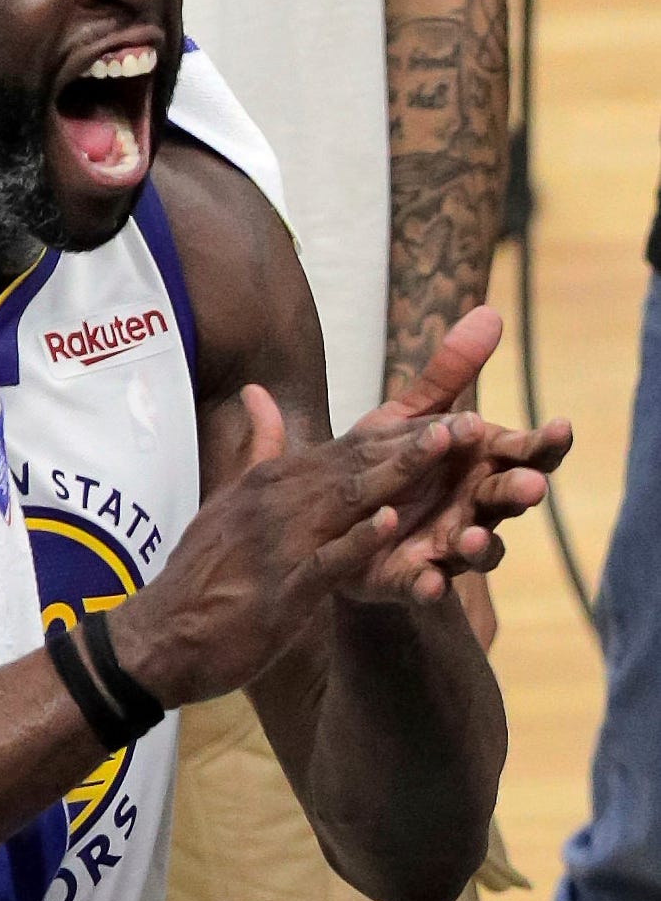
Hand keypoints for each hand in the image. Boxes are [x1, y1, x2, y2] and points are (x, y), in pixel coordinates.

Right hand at [111, 386, 466, 707]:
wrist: (161, 634)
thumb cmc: (202, 570)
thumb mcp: (228, 500)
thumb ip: (256, 448)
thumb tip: (256, 392)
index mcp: (269, 481)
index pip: (344, 447)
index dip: (399, 430)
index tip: (451, 411)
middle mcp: (276, 502)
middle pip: (355, 464)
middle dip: (413, 441)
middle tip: (469, 418)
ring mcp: (279, 544)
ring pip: (346, 501)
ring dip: (398, 474)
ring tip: (443, 449)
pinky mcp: (281, 590)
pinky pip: (325, 561)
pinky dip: (357, 541)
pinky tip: (390, 524)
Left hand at [353, 306, 571, 601]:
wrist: (339, 517)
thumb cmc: (395, 462)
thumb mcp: (412, 415)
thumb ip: (448, 373)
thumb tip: (490, 312)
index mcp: (481, 466)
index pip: (525, 453)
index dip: (545, 444)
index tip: (561, 426)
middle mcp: (476, 509)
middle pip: (507, 502)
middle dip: (518, 494)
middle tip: (529, 486)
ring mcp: (448, 548)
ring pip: (478, 552)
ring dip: (480, 548)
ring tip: (469, 540)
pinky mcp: (413, 579)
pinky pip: (426, 588)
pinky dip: (428, 587)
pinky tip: (427, 583)